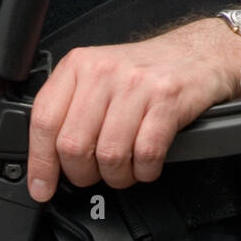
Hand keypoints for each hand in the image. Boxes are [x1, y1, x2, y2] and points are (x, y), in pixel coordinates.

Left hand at [27, 18, 240, 198]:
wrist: (199, 53)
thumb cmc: (145, 74)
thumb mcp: (98, 79)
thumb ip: (70, 112)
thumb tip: (45, 163)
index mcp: (78, 66)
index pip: (44, 121)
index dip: (40, 163)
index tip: (42, 187)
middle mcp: (103, 72)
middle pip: (74, 145)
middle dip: (82, 174)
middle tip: (93, 175)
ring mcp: (136, 85)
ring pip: (109, 156)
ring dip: (117, 176)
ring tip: (124, 170)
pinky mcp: (167, 100)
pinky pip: (145, 154)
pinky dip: (145, 171)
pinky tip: (147, 164)